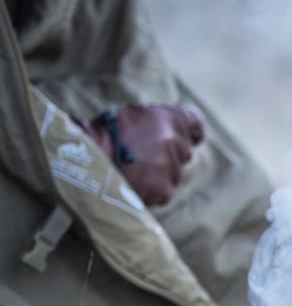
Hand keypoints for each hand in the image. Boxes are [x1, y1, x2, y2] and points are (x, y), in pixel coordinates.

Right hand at [86, 104, 204, 206]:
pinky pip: (162, 190)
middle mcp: (174, 142)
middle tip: (143, 156)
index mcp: (166, 118)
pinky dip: (150, 189)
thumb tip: (167, 130)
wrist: (84, 162)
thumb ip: (153, 121)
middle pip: (183, 150)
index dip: (192, 130)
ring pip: (173, 172)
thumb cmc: (98, 135)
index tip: (192, 136)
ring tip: (131, 172)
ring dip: (158, 172)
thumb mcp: (127, 115)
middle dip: (168, 153)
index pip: (194, 121)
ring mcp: (171, 168)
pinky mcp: (163, 191)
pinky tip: (131, 185)